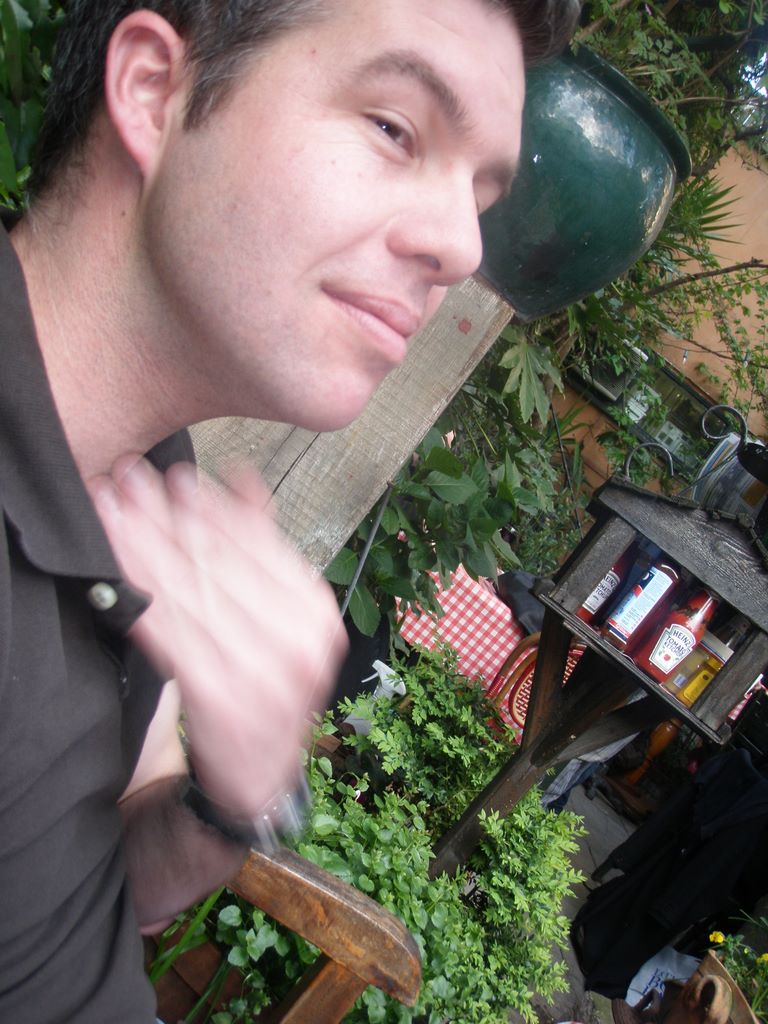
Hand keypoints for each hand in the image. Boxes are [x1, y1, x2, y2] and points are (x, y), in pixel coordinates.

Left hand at [88, 456, 346, 816]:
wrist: (260, 769)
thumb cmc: (264, 680)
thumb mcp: (280, 613)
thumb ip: (263, 547)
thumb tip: (242, 476)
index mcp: (316, 611)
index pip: (256, 543)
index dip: (209, 503)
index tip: (171, 474)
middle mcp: (300, 641)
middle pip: (218, 562)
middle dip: (165, 515)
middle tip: (127, 479)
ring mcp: (266, 674)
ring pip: (189, 594)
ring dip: (143, 547)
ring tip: (111, 511)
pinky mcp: (224, 701)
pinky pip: (172, 640)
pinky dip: (141, 601)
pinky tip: (116, 571)